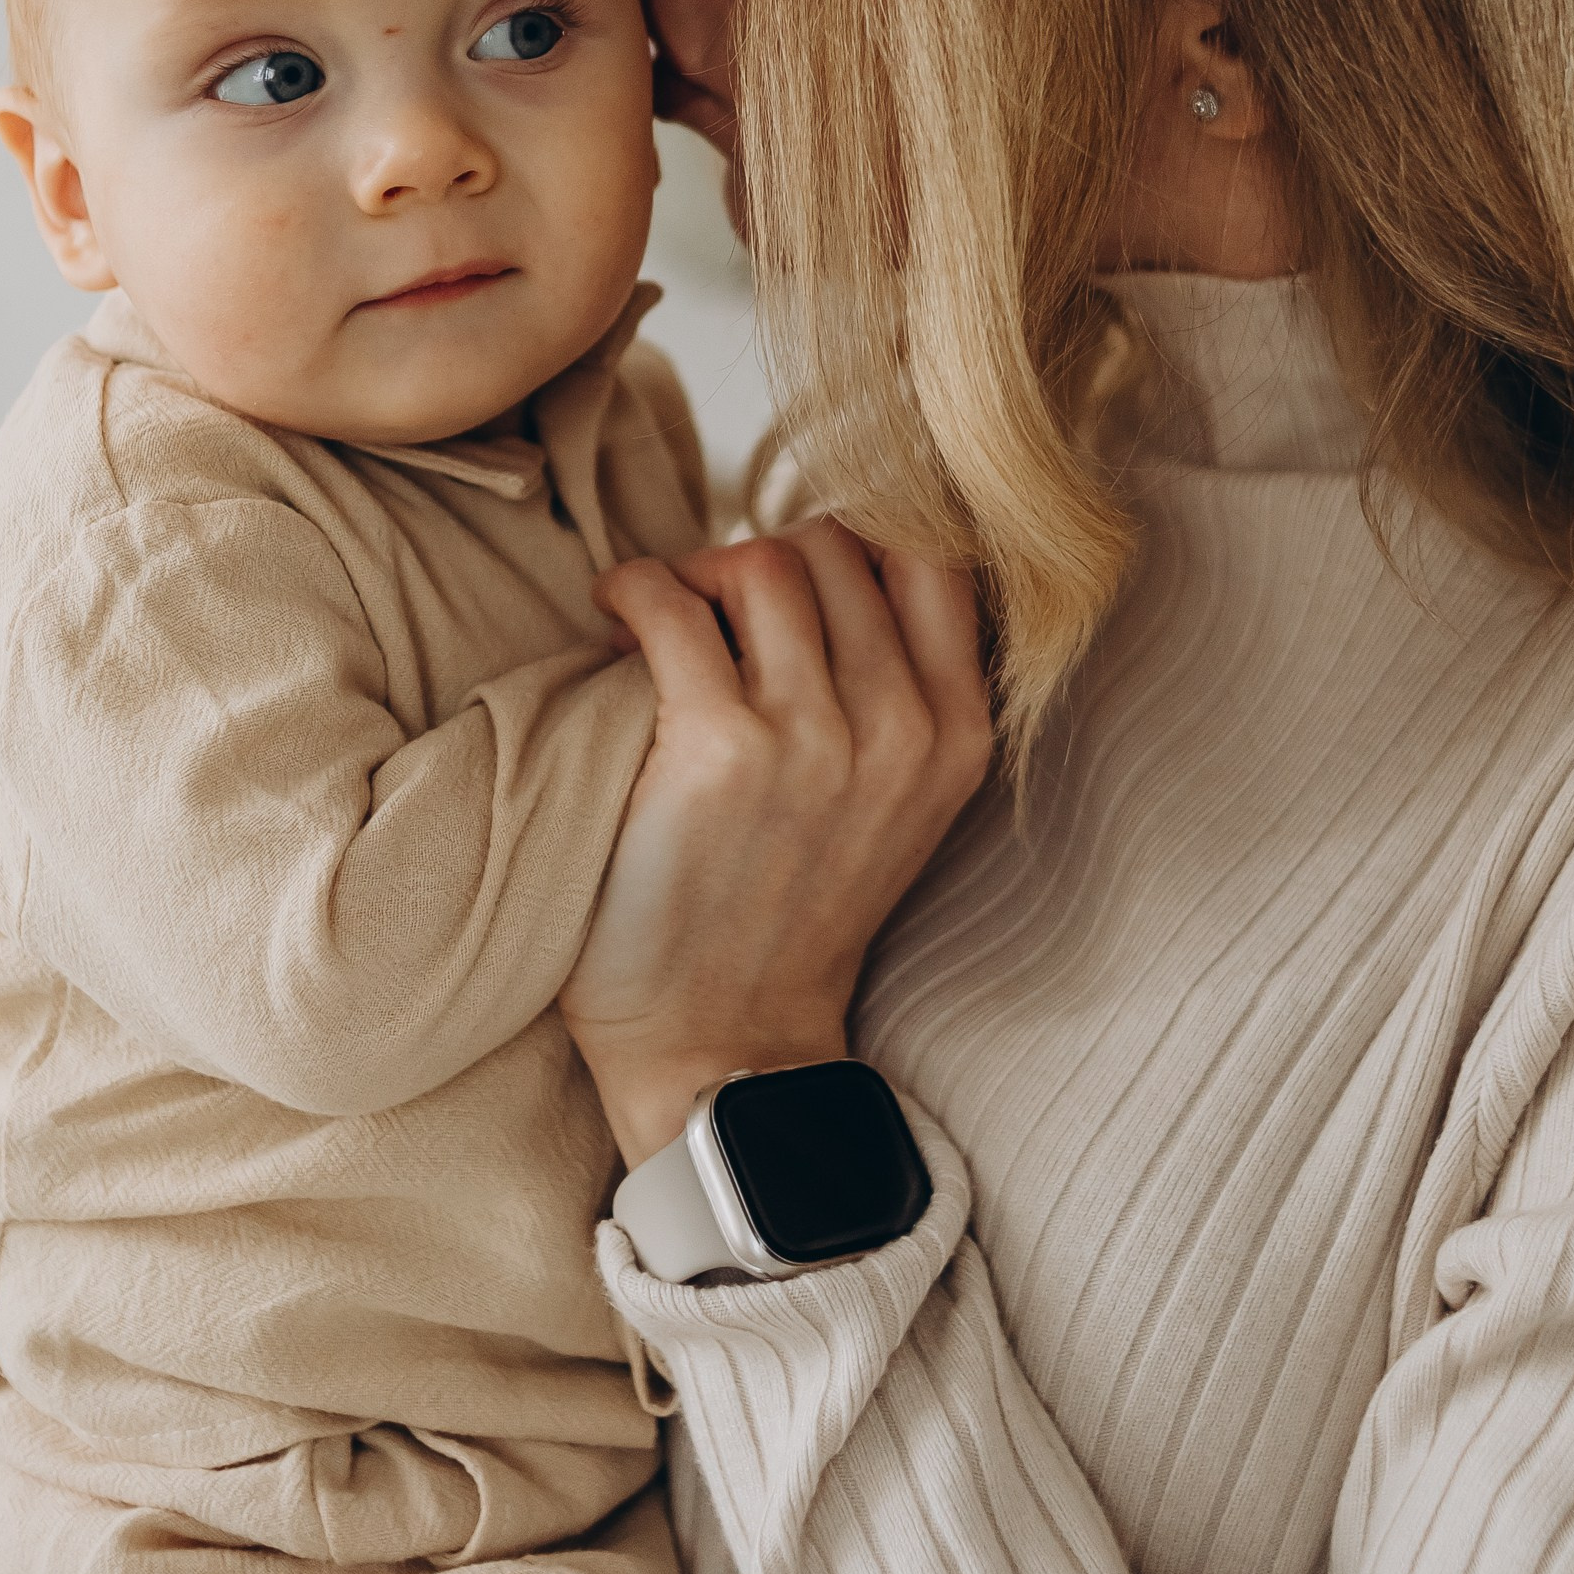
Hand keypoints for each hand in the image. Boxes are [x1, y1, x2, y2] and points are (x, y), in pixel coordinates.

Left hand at [564, 523, 991, 1165]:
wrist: (723, 1038)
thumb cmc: (789, 907)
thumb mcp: (899, 798)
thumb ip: (899, 684)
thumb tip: (827, 551)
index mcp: (957, 730)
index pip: (935, 552)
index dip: (858, 535)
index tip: (799, 573)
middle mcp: (901, 725)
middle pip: (835, 543)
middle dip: (762, 559)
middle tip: (711, 607)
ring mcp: (814, 734)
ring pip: (762, 558)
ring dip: (698, 572)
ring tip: (662, 619)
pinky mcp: (719, 746)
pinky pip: (670, 601)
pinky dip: (634, 590)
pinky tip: (617, 622)